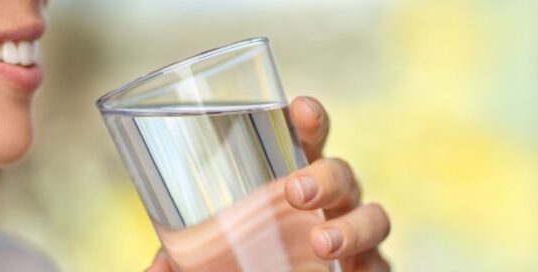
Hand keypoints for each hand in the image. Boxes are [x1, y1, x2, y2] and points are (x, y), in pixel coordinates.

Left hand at [147, 96, 390, 271]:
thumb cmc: (249, 257)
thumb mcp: (214, 252)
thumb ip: (183, 257)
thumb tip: (155, 269)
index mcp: (294, 179)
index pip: (307, 139)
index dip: (309, 120)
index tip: (298, 109)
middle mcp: (330, 201)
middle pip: (340, 173)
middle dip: (323, 176)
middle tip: (294, 191)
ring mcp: (353, 233)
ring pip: (373, 215)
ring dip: (353, 225)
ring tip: (323, 243)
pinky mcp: (369, 267)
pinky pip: (382, 261)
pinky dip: (369, 261)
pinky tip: (352, 270)